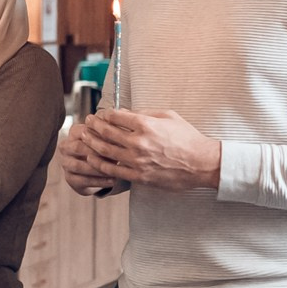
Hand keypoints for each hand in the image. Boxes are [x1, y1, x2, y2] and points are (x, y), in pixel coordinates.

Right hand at [58, 126, 126, 195]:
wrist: (97, 167)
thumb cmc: (106, 148)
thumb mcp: (109, 139)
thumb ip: (112, 134)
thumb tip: (122, 133)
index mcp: (74, 132)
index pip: (83, 131)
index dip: (100, 137)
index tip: (117, 141)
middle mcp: (66, 147)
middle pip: (77, 147)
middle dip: (96, 153)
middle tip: (115, 157)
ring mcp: (66, 163)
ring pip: (78, 166)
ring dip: (97, 169)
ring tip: (114, 171)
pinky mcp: (70, 178)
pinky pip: (83, 180)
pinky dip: (99, 181)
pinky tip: (113, 180)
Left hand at [69, 109, 221, 192]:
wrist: (201, 163)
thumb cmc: (188, 138)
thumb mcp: (169, 116)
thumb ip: (146, 112)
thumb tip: (127, 111)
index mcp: (146, 124)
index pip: (116, 116)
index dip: (105, 114)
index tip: (101, 114)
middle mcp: (138, 142)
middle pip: (106, 132)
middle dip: (94, 125)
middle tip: (87, 122)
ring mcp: (137, 160)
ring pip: (105, 150)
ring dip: (91, 142)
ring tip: (85, 137)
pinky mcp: (138, 176)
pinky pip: (112, 169)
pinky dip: (99, 163)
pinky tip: (92, 158)